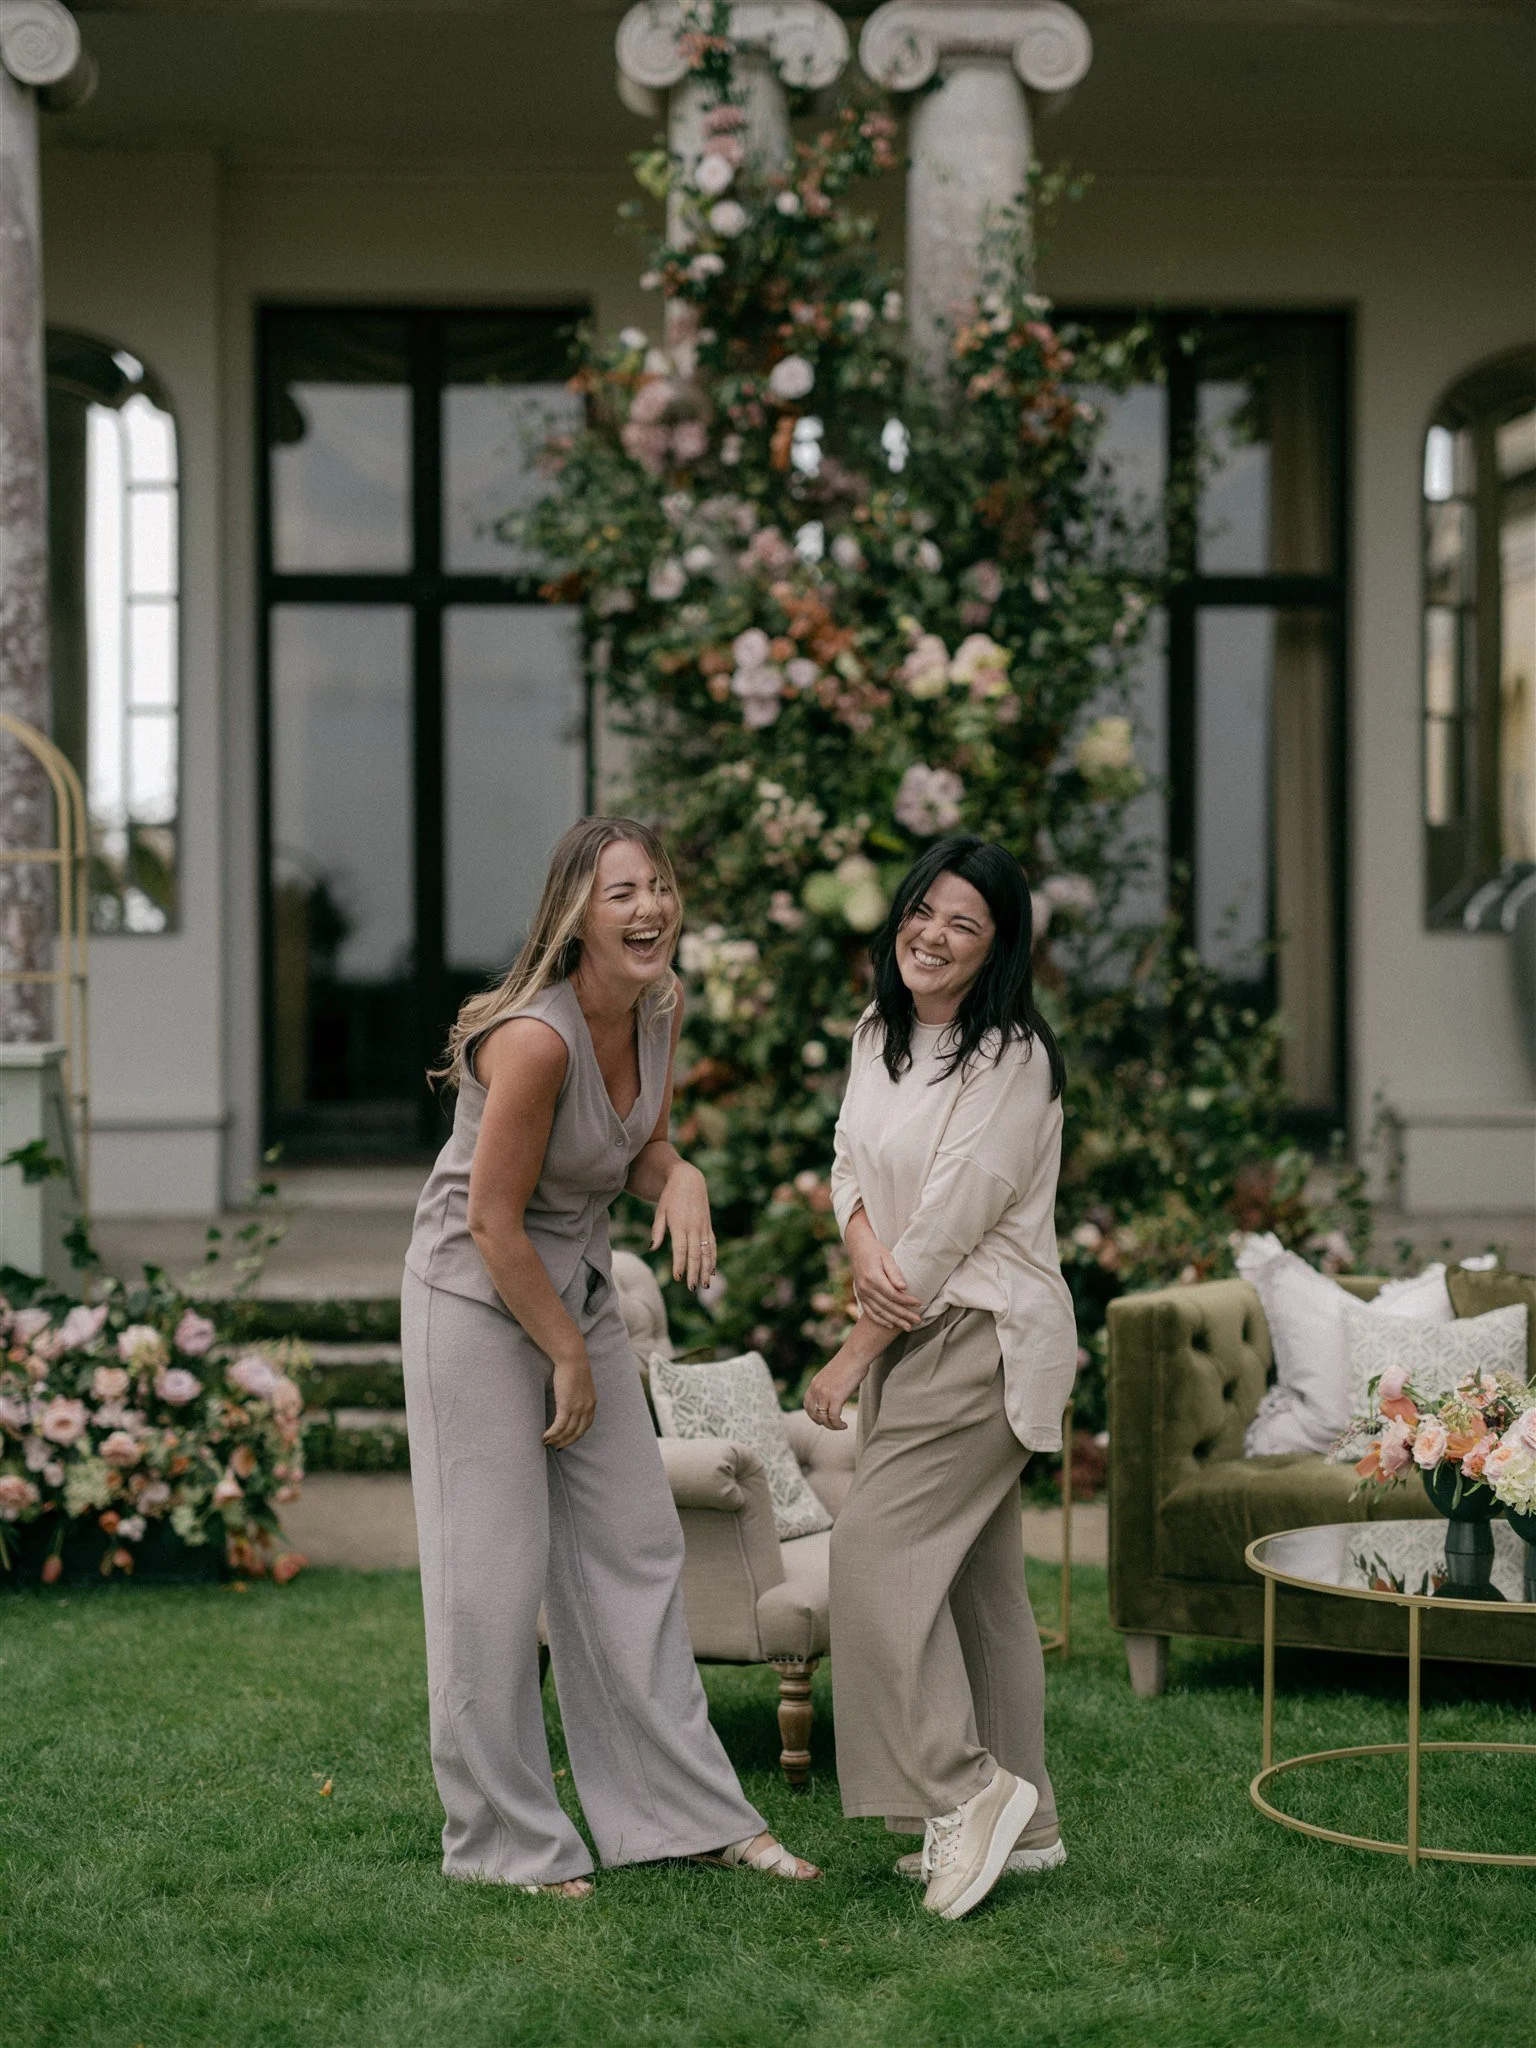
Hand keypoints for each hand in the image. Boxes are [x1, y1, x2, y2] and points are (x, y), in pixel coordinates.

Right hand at [544, 1354, 596, 1448]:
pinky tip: (545, 1437)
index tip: (567, 1440)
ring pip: (567, 1431)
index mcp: (592, 1403)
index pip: (585, 1426)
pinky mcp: (566, 1406)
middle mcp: (587, 1408)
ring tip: (547, 1443)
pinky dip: (552, 1433)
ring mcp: (578, 1408)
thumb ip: (579, 1395)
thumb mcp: (581, 1385)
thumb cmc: (574, 1367)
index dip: (576, 1436)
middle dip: (566, 1441)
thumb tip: (570, 1400)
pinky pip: (559, 1426)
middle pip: (577, 1433)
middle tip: (556, 1446)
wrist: (572, 1358)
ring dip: (556, 1439)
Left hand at [651, 1159, 716, 1289]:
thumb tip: (652, 1248)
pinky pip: (712, 1245)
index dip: (680, 1264)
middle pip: (695, 1253)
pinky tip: (712, 1270)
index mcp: (680, 1224)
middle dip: (694, 1272)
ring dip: (706, 1269)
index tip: (678, 1278)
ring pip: (707, 1251)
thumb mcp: (660, 1211)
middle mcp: (694, 1227)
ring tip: (705, 1284)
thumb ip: (657, 1230)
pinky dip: (713, 1258)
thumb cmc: (670, 1196)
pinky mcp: (708, 1226)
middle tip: (692, 1288)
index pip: (680, 1248)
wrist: (689, 1180)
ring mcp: (703, 1227)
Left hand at [803, 1345, 871, 1431]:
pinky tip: (844, 1425)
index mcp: (814, 1383)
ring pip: (824, 1418)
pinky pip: (834, 1418)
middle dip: (821, 1422)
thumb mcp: (832, 1374)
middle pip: (813, 1413)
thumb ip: (829, 1385)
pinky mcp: (836, 1398)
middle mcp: (816, 1389)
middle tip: (831, 1425)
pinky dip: (838, 1425)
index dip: (812, 1414)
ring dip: (832, 1426)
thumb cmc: (849, 1362)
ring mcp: (824, 1394)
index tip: (821, 1419)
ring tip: (841, 1426)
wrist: (855, 1355)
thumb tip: (834, 1393)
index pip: (807, 1403)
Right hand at [846, 1214, 921, 1330]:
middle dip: (904, 1315)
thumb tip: (904, 1287)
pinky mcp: (860, 1296)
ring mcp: (862, 1294)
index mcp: (873, 1278)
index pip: (893, 1294)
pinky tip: (891, 1325)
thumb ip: (894, 1273)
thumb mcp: (887, 1257)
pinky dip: (880, 1320)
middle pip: (888, 1306)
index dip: (907, 1301)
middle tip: (918, 1321)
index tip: (919, 1303)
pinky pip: (870, 1312)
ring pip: (880, 1312)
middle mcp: (866, 1288)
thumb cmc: (876, 1251)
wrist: (858, 1248)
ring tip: (908, 1327)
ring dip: (895, 1321)